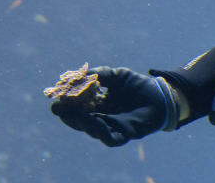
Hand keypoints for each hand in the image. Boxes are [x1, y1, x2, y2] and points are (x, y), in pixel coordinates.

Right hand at [51, 67, 181, 146]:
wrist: (160, 94)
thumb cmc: (137, 85)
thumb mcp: (114, 75)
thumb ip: (96, 75)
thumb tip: (76, 76)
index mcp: (96, 105)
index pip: (76, 108)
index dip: (65, 104)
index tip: (54, 98)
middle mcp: (101, 118)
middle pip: (79, 122)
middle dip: (67, 116)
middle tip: (57, 108)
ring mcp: (112, 128)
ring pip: (92, 131)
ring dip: (82, 122)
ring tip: (76, 112)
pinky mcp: (125, 135)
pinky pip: (110, 139)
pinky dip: (101, 132)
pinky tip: (97, 121)